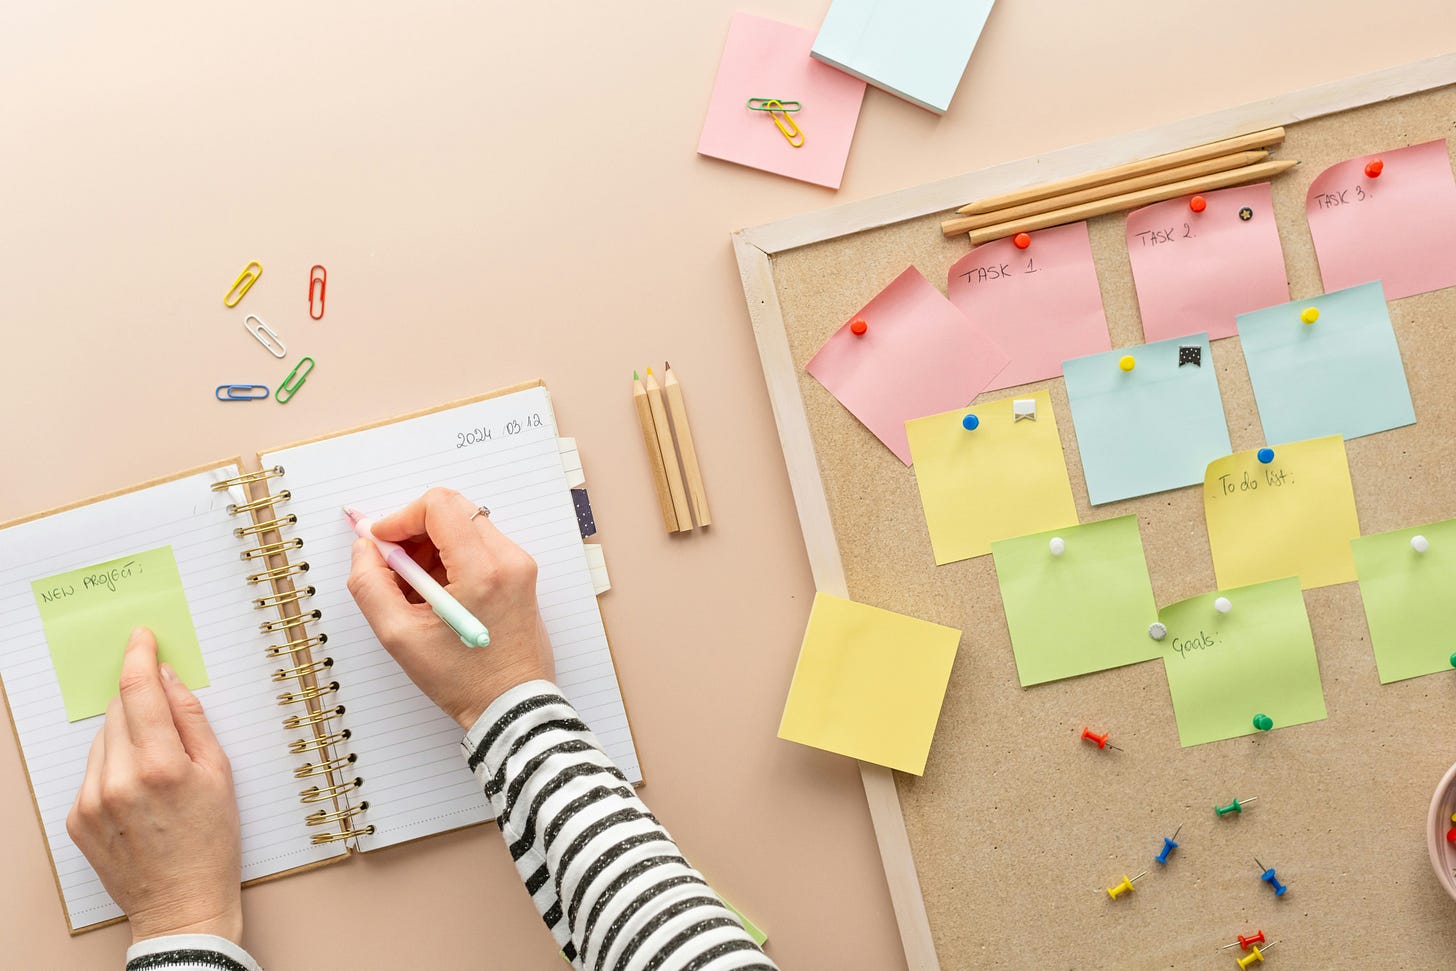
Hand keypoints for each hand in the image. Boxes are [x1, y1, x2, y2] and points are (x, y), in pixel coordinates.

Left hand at [66, 628, 242, 944]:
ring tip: (158, 771)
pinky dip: (114, 766)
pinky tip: (139, 792)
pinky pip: (93, 770)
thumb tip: (169, 678)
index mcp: (161, 766)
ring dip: (128, 737)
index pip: (140, 691)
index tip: (141, 637)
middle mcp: (119, 780)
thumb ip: (192, 719)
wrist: (180, 903)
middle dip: (141, 704)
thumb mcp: (220, 773)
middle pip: (120, 711)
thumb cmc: (211, 840)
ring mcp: (91, 800)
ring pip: (104, 739)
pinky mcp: (76, 817)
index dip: (139, 656)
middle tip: (169, 726)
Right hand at [346, 487, 553, 729]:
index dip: (400, 518)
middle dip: (414, 531)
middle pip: (452, 511)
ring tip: (415, 591)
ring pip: (464, 526)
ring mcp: (519, 565)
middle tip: (394, 567)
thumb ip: (370, 584)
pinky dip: (451, 558)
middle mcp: (508, 559)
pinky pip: (479, 545)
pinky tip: (437, 594)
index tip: (381, 544)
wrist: (511, 705)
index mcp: (482, 570)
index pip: (439, 505)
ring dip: (431, 546)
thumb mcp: (399, 636)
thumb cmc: (461, 680)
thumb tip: (365, 547)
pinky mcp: (521, 575)